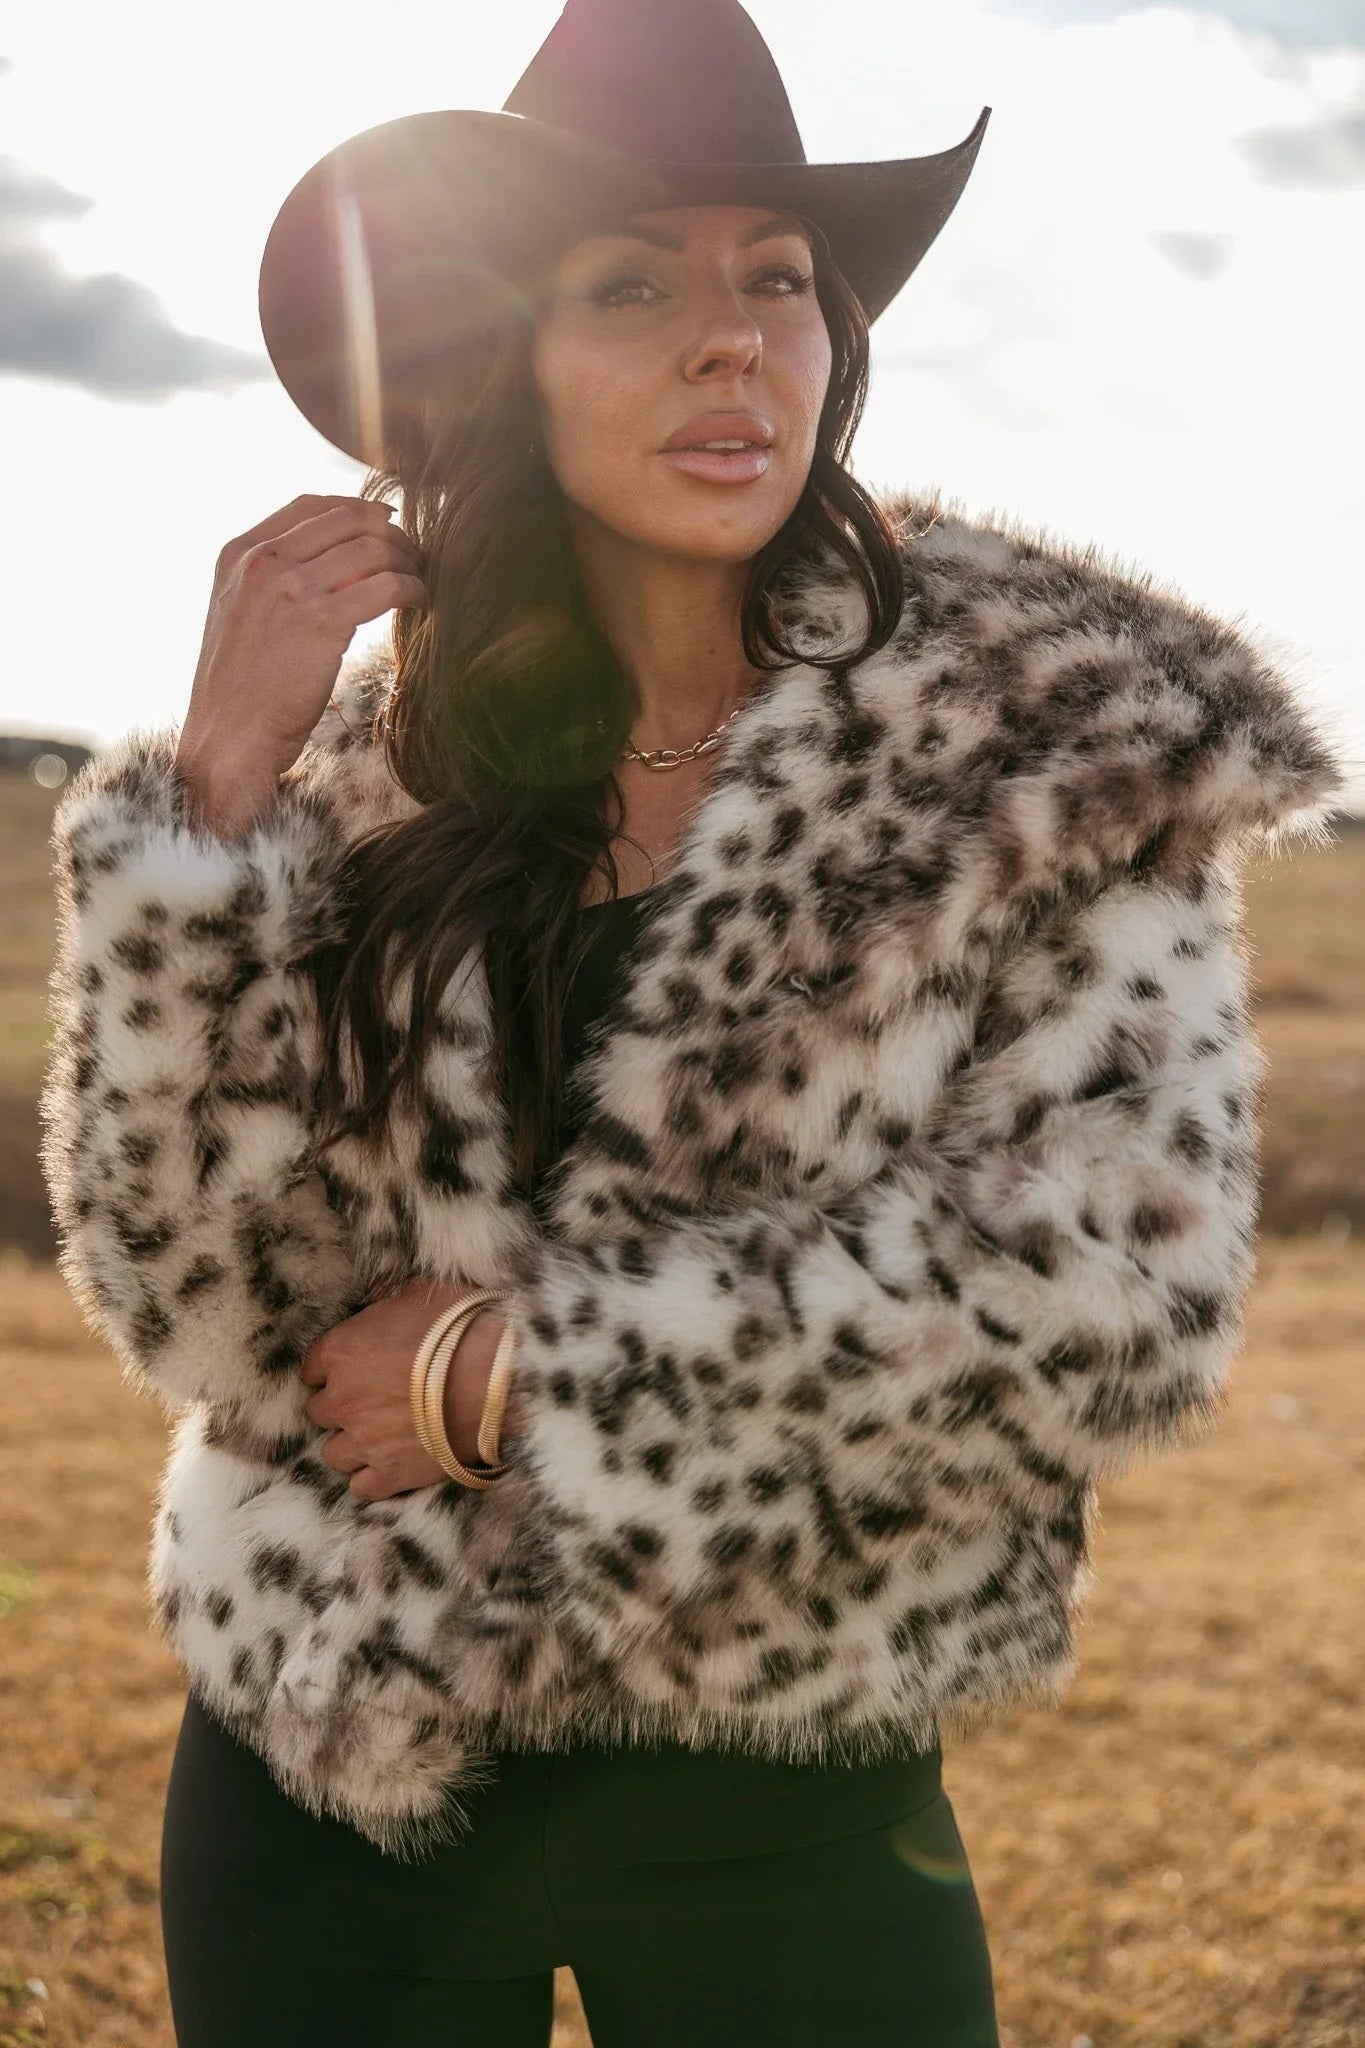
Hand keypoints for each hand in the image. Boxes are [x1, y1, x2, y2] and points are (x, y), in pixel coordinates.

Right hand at [174, 493, 426, 838]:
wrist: (228, 739)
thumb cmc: (240, 689)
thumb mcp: (237, 614)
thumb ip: (270, 580)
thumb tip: (328, 561)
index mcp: (239, 553)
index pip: (309, 505)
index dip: (355, 507)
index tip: (385, 520)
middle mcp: (263, 562)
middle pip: (347, 520)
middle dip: (390, 532)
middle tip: (413, 552)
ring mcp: (291, 589)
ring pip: (372, 548)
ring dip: (407, 559)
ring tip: (420, 576)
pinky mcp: (323, 623)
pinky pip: (386, 587)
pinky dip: (412, 587)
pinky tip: (420, 599)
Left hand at [296, 1279, 525, 1502]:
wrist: (500, 1377)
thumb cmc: (462, 1327)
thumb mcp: (420, 1292)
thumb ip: (386, 1301)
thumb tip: (377, 1301)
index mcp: (341, 1351)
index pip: (312, 1368)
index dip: (336, 1370)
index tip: (356, 1370)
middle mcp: (342, 1399)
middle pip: (321, 1412)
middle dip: (345, 1407)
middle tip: (374, 1402)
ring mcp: (364, 1441)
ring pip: (334, 1453)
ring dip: (353, 1445)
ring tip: (382, 1437)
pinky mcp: (391, 1475)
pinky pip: (361, 1487)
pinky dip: (373, 1478)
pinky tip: (392, 1464)